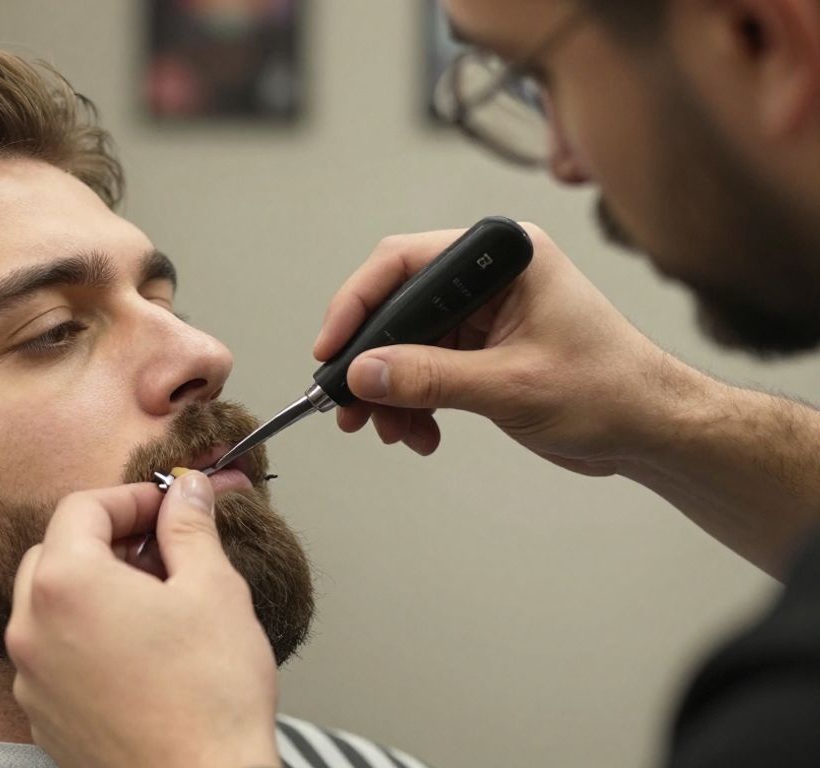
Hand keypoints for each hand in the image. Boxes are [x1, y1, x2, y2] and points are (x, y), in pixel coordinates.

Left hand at [7, 472, 278, 767]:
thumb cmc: (210, 697)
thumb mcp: (214, 589)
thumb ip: (190, 528)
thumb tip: (187, 491)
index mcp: (65, 583)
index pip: (81, 507)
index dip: (131, 499)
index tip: (169, 508)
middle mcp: (30, 628)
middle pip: (55, 553)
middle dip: (107, 542)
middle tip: (163, 553)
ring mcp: (30, 680)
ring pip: (49, 607)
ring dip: (94, 592)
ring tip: (156, 606)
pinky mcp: (43, 719)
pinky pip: (53, 657)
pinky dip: (85, 640)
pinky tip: (139, 655)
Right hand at [314, 223, 704, 474]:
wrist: (652, 431)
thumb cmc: (610, 392)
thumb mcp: (512, 386)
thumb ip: (431, 378)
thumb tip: (362, 375)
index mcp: (504, 256)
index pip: (403, 262)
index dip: (357, 304)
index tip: (331, 351)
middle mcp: (488, 276)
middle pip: (397, 306)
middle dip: (371, 363)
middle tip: (347, 406)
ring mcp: (483, 312)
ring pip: (404, 345)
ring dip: (390, 393)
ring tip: (390, 433)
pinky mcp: (481, 348)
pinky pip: (424, 370)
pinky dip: (413, 403)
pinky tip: (421, 434)